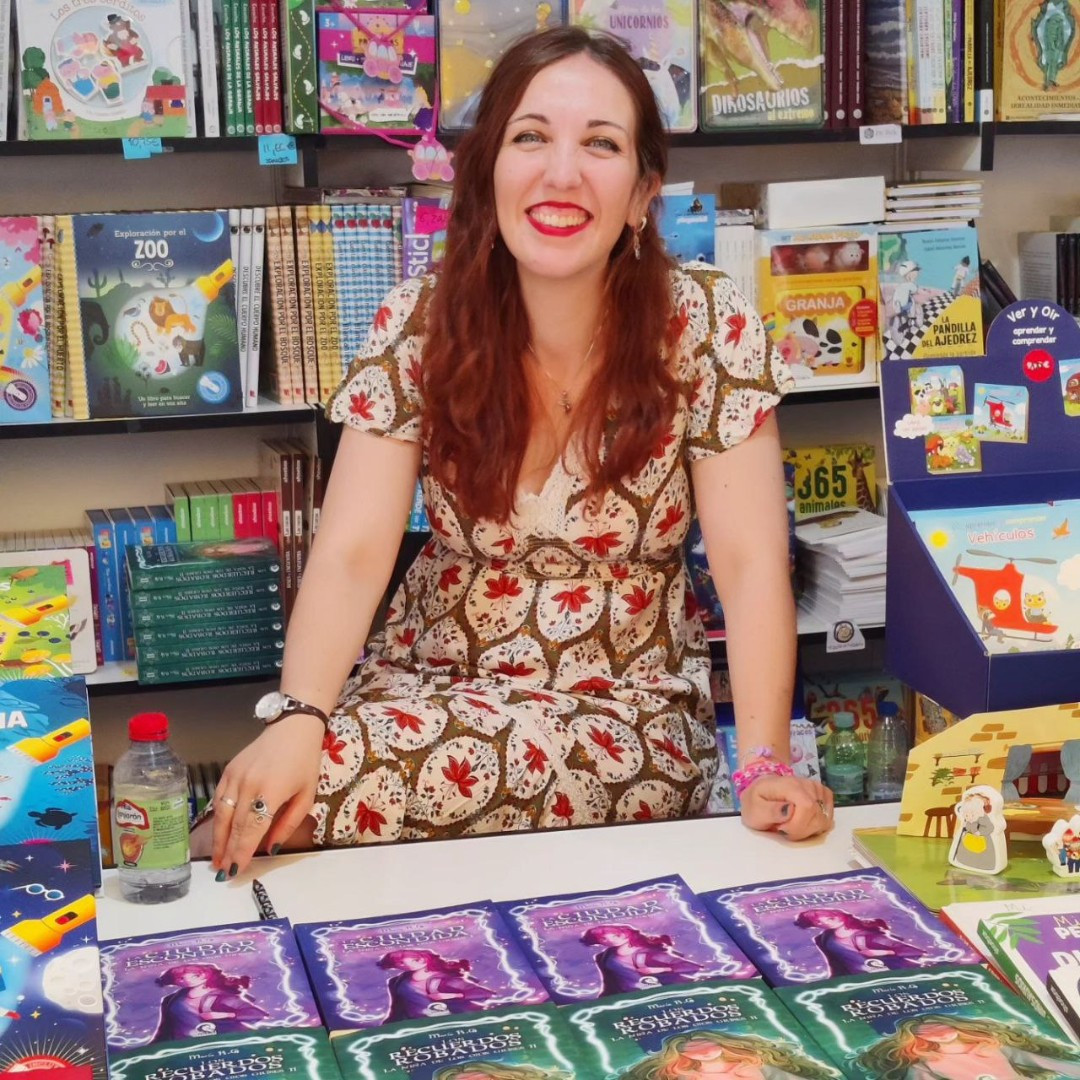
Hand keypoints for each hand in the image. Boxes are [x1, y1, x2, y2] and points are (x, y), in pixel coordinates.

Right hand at [211, 714, 324, 876]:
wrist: (293, 727)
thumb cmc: (305, 762)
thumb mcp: (307, 795)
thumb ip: (288, 824)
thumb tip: (270, 848)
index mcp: (271, 791)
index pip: (252, 830)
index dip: (242, 852)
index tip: (235, 871)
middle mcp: (248, 784)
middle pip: (234, 825)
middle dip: (227, 851)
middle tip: (221, 872)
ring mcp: (235, 776)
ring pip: (222, 814)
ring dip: (218, 838)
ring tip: (216, 858)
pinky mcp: (228, 770)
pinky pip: (219, 798)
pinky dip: (217, 817)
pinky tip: (218, 831)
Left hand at [739, 771, 833, 840]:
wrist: (762, 791)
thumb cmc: (757, 802)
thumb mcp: (754, 809)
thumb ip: (770, 811)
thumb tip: (790, 810)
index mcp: (790, 785)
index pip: (807, 807)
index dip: (798, 826)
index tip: (782, 829)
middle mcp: (808, 785)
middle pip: (818, 817)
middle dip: (801, 831)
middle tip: (783, 828)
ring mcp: (818, 790)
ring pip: (825, 820)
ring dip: (808, 830)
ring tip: (791, 824)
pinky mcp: (824, 796)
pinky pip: (828, 818)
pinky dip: (816, 825)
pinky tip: (802, 822)